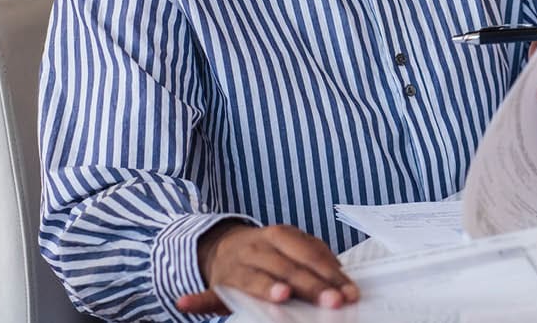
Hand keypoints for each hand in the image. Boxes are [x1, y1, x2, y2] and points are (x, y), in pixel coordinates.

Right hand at [176, 221, 358, 314]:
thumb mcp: (291, 245)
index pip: (310, 254)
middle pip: (289, 268)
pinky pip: (207, 293)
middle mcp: (258, 247)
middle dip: (312, 286)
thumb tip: (341, 276)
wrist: (225, 244)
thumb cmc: (270, 251)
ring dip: (267, 288)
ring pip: (254, 280)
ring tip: (281, 296)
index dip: (331, 274)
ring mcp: (236, 265)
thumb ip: (313, 257)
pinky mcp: (218, 284)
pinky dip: (197, 299)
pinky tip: (186, 303)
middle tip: (332, 302)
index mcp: (281, 234)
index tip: (349, 293)